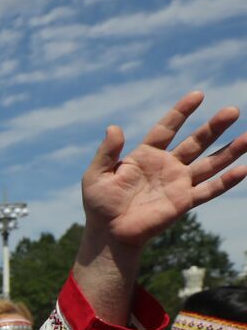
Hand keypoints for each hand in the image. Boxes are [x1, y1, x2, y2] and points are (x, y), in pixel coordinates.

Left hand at [82, 91, 246, 249]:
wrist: (108, 234)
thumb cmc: (100, 204)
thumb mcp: (96, 175)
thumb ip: (107, 152)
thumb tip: (113, 127)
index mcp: (146, 155)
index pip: (167, 128)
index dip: (181, 112)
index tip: (198, 95)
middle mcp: (167, 166)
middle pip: (196, 142)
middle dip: (214, 127)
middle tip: (232, 111)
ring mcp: (178, 183)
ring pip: (209, 163)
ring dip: (230, 151)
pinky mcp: (183, 202)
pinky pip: (208, 190)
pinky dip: (226, 181)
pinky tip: (244, 169)